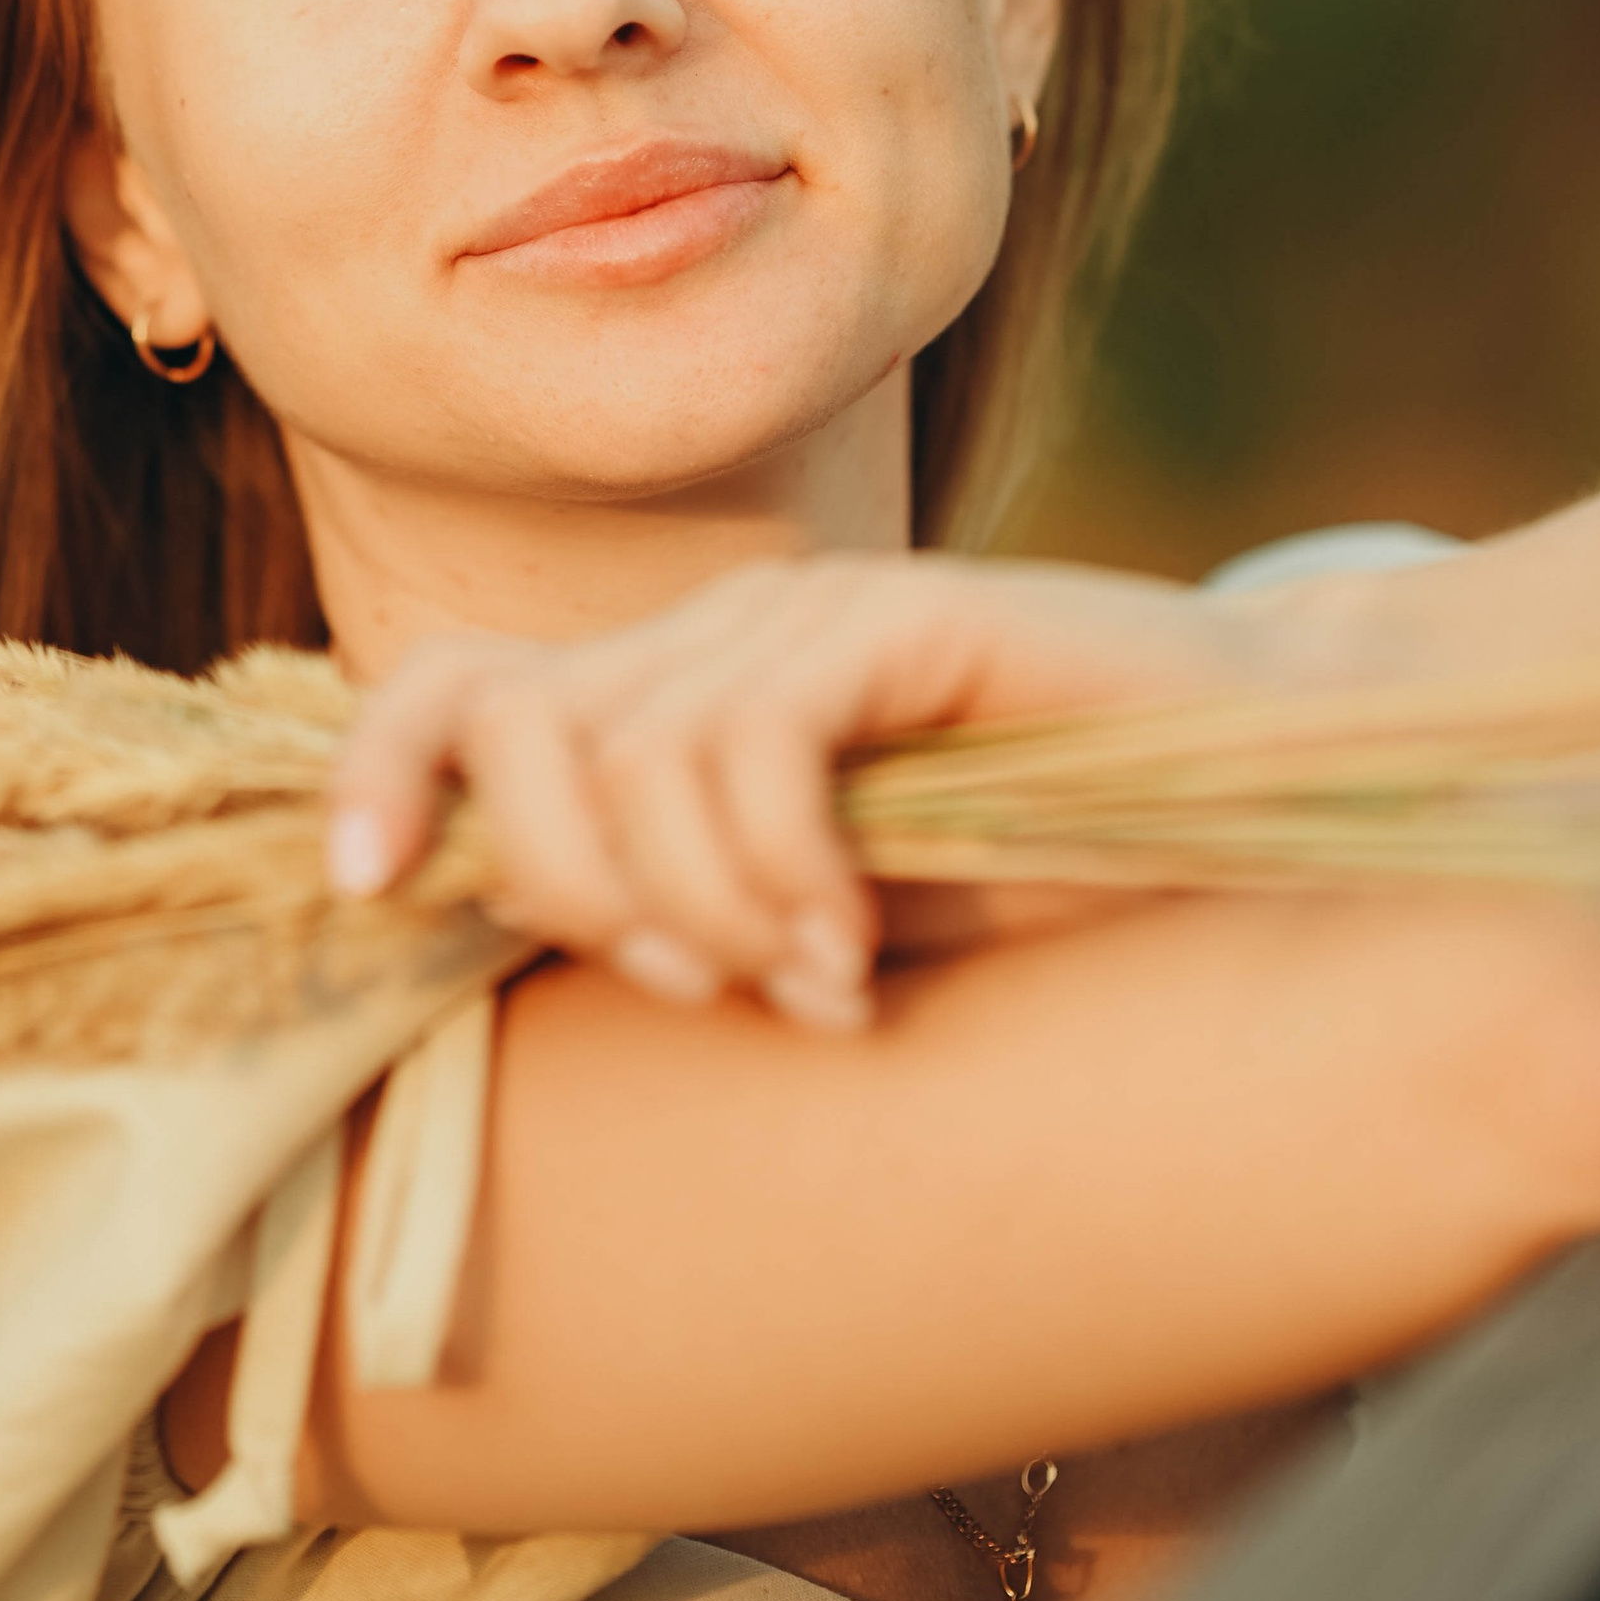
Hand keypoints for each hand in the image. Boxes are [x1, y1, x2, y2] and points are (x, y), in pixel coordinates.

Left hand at [326, 551, 1273, 1027]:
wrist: (1239, 775)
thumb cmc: (1034, 862)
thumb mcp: (827, 913)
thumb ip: (695, 911)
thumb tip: (541, 949)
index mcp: (675, 692)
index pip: (462, 683)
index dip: (381, 764)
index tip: (360, 886)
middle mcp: (717, 631)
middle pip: (527, 738)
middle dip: (582, 895)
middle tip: (712, 987)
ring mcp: (808, 613)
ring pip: (635, 758)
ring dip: (709, 911)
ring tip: (819, 981)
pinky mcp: (905, 616)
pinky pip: (760, 742)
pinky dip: (786, 873)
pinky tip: (858, 957)